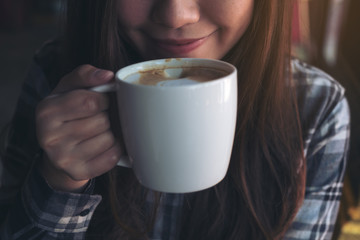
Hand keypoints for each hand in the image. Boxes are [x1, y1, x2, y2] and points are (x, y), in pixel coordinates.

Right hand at [36, 65, 122, 191]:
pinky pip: (111, 157)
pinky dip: (115, 149)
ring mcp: (62, 158)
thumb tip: (108, 76)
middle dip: (106, 117)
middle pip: (101, 121)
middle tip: (99, 118)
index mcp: (46, 111)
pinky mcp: (77, 172)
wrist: (57, 150)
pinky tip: (104, 145)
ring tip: (99, 132)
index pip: (90, 101)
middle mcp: (49, 137)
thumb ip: (86, 75)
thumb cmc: (67, 112)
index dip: (103, 99)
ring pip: (108, 139)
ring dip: (111, 133)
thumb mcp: (69, 88)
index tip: (101, 101)